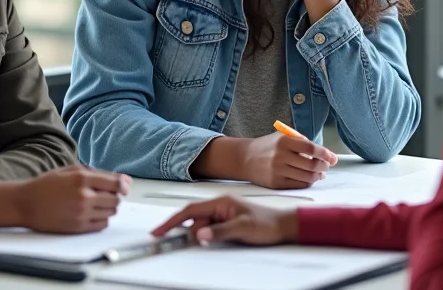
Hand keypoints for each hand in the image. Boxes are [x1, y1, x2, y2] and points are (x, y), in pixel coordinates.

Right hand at [14, 165, 131, 233]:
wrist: (25, 204)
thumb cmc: (47, 185)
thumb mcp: (71, 170)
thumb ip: (98, 173)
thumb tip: (124, 180)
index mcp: (82, 179)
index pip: (116, 184)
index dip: (123, 185)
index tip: (123, 187)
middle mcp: (83, 196)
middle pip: (116, 199)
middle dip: (114, 196)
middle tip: (104, 194)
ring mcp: (81, 213)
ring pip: (111, 212)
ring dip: (108, 208)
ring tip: (94, 203)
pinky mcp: (78, 227)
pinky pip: (102, 225)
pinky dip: (102, 219)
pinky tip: (92, 213)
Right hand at [151, 196, 296, 245]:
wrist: (283, 226)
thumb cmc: (267, 223)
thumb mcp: (243, 228)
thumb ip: (220, 230)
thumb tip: (200, 233)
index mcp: (221, 201)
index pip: (190, 210)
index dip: (172, 221)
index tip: (159, 231)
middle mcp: (219, 206)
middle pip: (194, 220)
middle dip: (195, 232)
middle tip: (206, 241)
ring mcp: (222, 214)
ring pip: (201, 227)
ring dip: (204, 235)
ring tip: (225, 237)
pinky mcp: (225, 223)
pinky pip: (209, 230)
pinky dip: (208, 236)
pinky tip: (217, 240)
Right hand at [242, 133, 337, 188]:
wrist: (244, 159)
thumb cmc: (268, 146)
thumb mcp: (282, 136)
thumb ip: (301, 142)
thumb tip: (323, 154)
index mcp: (284, 141)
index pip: (311, 148)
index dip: (325, 154)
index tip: (333, 158)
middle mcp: (280, 156)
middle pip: (311, 165)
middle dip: (324, 166)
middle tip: (327, 166)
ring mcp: (277, 171)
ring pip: (306, 177)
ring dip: (318, 176)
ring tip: (321, 173)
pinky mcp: (275, 183)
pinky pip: (298, 185)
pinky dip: (308, 182)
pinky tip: (310, 178)